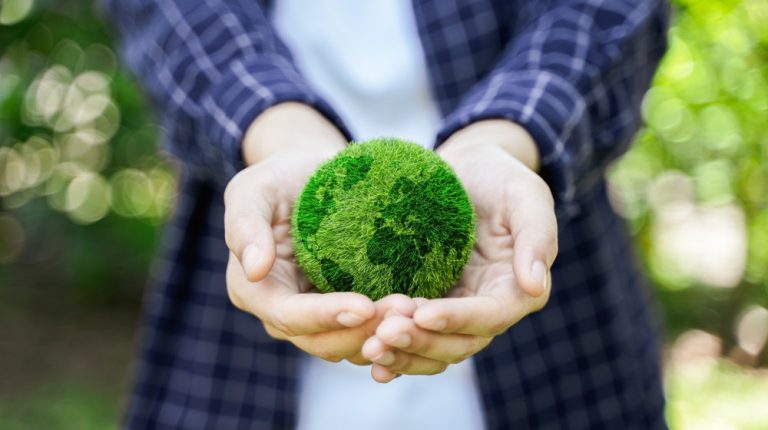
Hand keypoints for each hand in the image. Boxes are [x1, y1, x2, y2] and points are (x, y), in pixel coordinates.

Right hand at [225, 102, 408, 363]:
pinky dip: (392, 333)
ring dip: (383, 337)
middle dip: (363, 331)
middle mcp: (283, 314)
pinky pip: (368, 336)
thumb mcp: (255, 188)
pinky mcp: (345, 316)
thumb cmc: (281, 178)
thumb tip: (254, 269)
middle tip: (404, 310)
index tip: (365, 306)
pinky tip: (420, 314)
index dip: (326, 316)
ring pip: (348, 345)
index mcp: (254, 290)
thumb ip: (245, 225)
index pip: (290, 316)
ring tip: (417, 312)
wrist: (314, 177)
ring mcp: (316, 320)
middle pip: (322, 340)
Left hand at [362, 120, 557, 381]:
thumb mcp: (526, 194)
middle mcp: (487, 307)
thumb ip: (537, 236)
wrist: (466, 169)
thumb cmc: (500, 176)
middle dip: (421, 342)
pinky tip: (365, 355)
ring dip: (403, 353)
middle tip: (382, 334)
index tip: (422, 314)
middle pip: (459, 342)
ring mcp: (456, 309)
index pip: (490, 316)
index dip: (457, 319)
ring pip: (434, 348)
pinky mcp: (429, 304)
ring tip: (368, 348)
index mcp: (516, 288)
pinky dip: (394, 351)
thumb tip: (535, 285)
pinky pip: (414, 337)